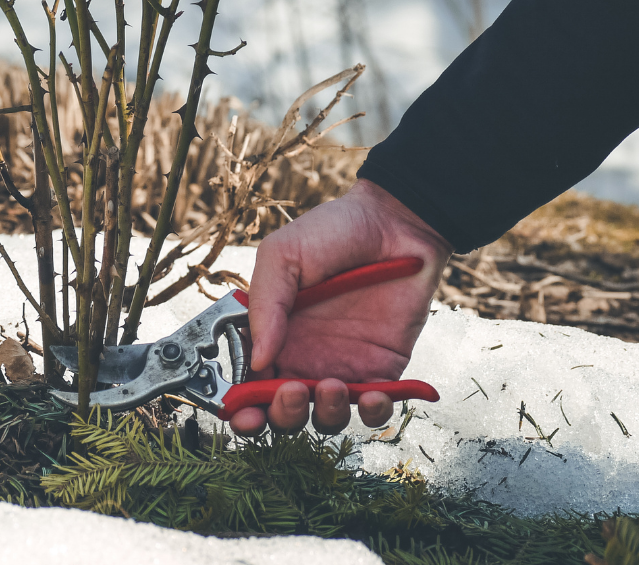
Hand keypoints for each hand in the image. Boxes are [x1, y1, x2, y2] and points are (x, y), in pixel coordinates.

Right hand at [229, 179, 452, 435]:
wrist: (396, 221)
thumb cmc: (334, 231)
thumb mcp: (283, 255)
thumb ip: (264, 305)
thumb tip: (256, 361)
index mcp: (273, 336)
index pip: (250, 385)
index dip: (242, 407)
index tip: (243, 412)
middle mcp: (304, 358)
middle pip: (284, 412)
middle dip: (281, 416)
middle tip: (290, 392)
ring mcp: (343, 366)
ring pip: (327, 417)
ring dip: (325, 413)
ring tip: (330, 386)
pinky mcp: (383, 369)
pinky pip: (375, 408)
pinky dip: (373, 413)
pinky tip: (372, 395)